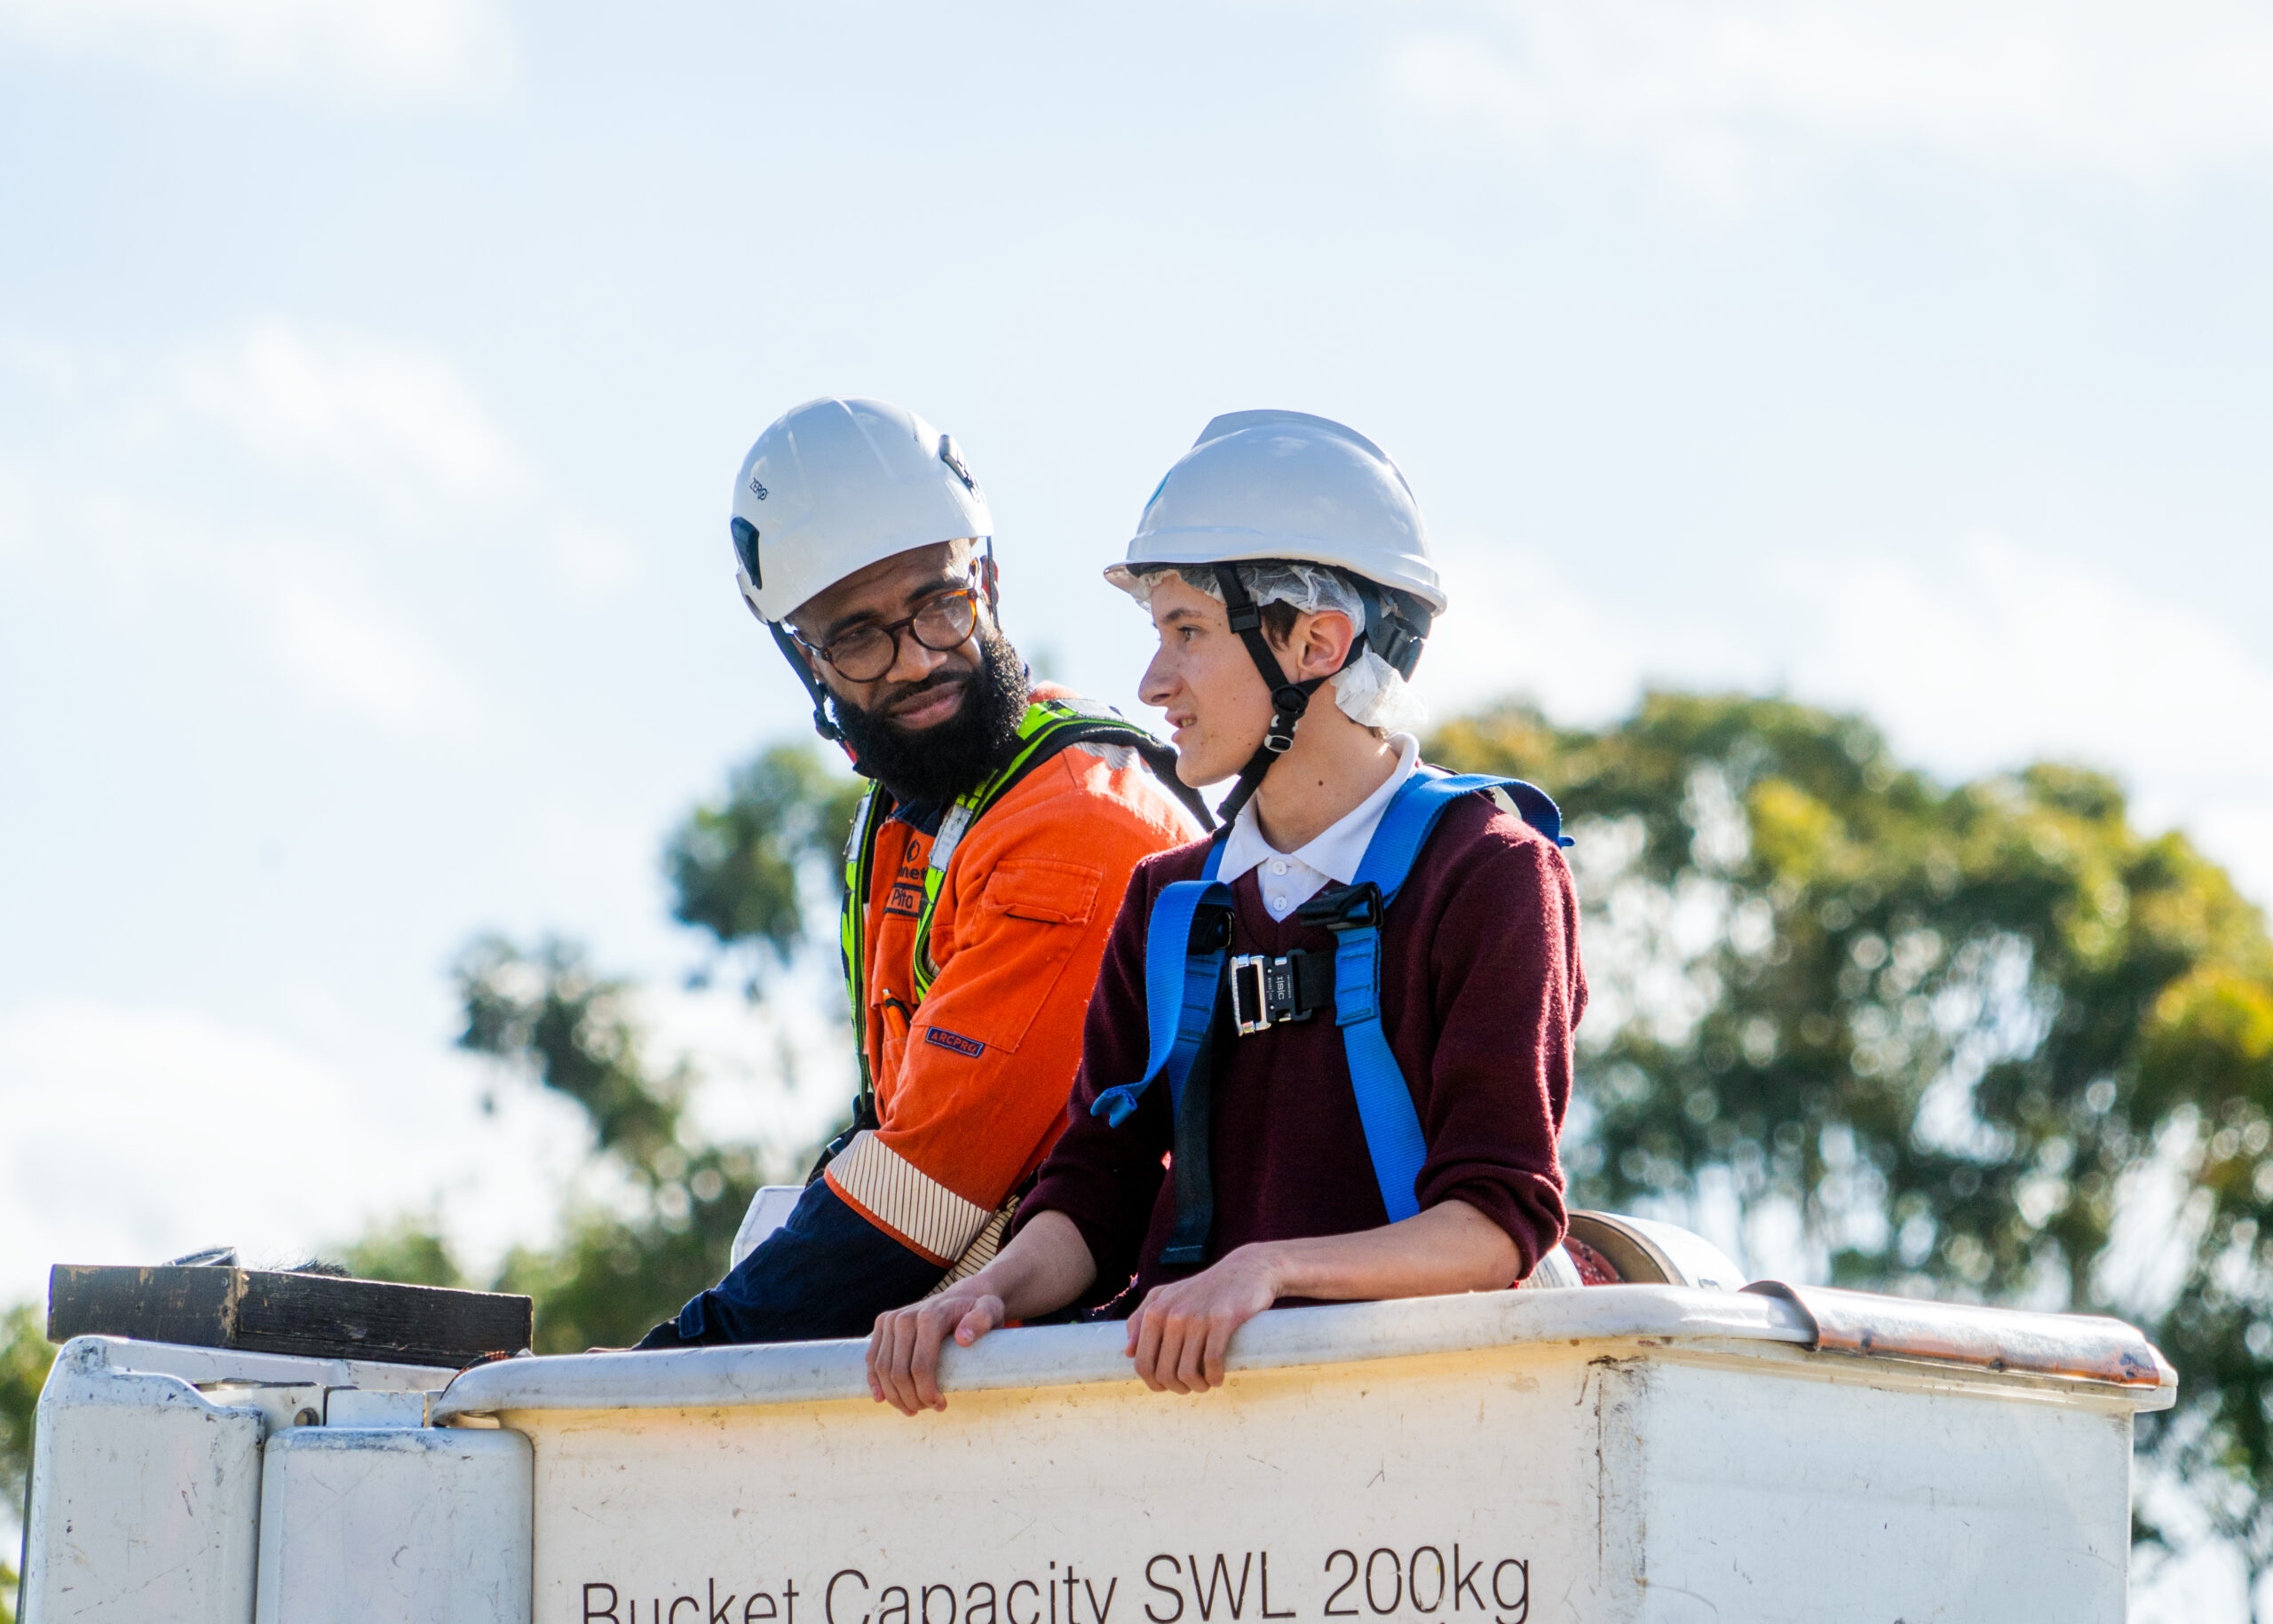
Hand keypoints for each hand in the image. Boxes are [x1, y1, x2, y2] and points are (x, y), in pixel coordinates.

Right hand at [866, 1285, 1005, 1415]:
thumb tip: (963, 1339)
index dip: (927, 1392)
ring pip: (883, 1369)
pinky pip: (872, 1358)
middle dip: (911, 1399)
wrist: (961, 1296)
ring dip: (894, 1396)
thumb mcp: (990, 1311)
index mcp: (929, 1317)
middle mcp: (904, 1317)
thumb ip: (982, 1321)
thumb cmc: (978, 1309)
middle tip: (928, 1409)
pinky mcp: (883, 1323)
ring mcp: (891, 1320)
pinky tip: (882, 1398)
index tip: (941, 1405)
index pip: (920, 1366)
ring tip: (912, 1409)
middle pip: (899, 1372)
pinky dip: (875, 1380)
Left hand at [1124, 1245, 1281, 1394]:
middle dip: (1177, 1388)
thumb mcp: (1167, 1295)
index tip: (1167, 1386)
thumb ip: (1141, 1318)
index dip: (1153, 1383)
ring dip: (1197, 1387)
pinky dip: (1214, 1378)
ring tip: (1205, 1384)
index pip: (1142, 1362)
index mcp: (1155, 1310)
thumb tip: (1128, 1353)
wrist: (1245, 1269)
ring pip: (1187, 1372)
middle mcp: (1172, 1313)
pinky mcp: (1222, 1319)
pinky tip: (1218, 1378)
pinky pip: (1212, 1362)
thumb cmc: (1204, 1288)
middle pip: (1164, 1372)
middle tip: (1190, 1386)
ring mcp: (1197, 1316)